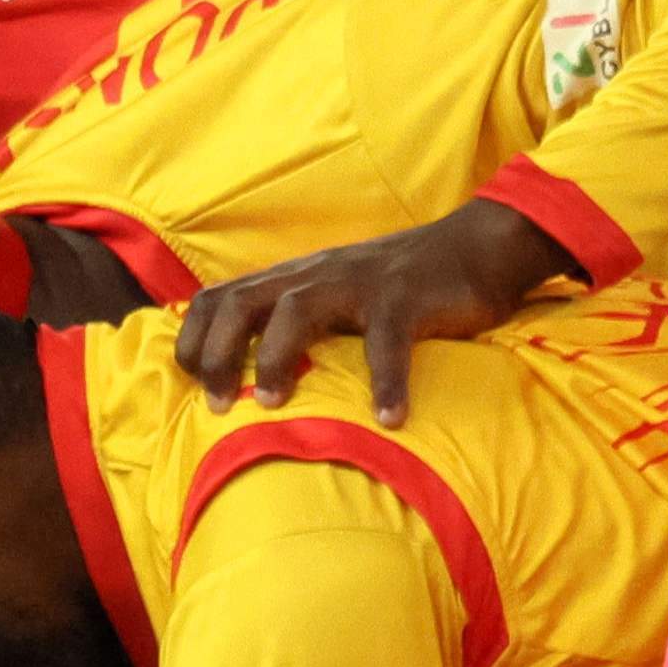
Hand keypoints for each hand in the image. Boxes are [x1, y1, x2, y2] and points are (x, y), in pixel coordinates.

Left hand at [179, 202, 571, 418]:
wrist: (475, 248)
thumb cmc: (401, 286)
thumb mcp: (336, 297)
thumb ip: (296, 322)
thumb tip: (248, 370)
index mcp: (293, 279)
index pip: (220, 297)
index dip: (193, 338)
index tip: (192, 386)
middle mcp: (315, 275)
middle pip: (241, 302)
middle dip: (216, 353)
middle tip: (218, 407)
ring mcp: (359, 282)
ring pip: (296, 309)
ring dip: (274, 358)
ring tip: (272, 405)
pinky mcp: (405, 296)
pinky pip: (387, 341)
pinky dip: (386, 382)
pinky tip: (390, 419)